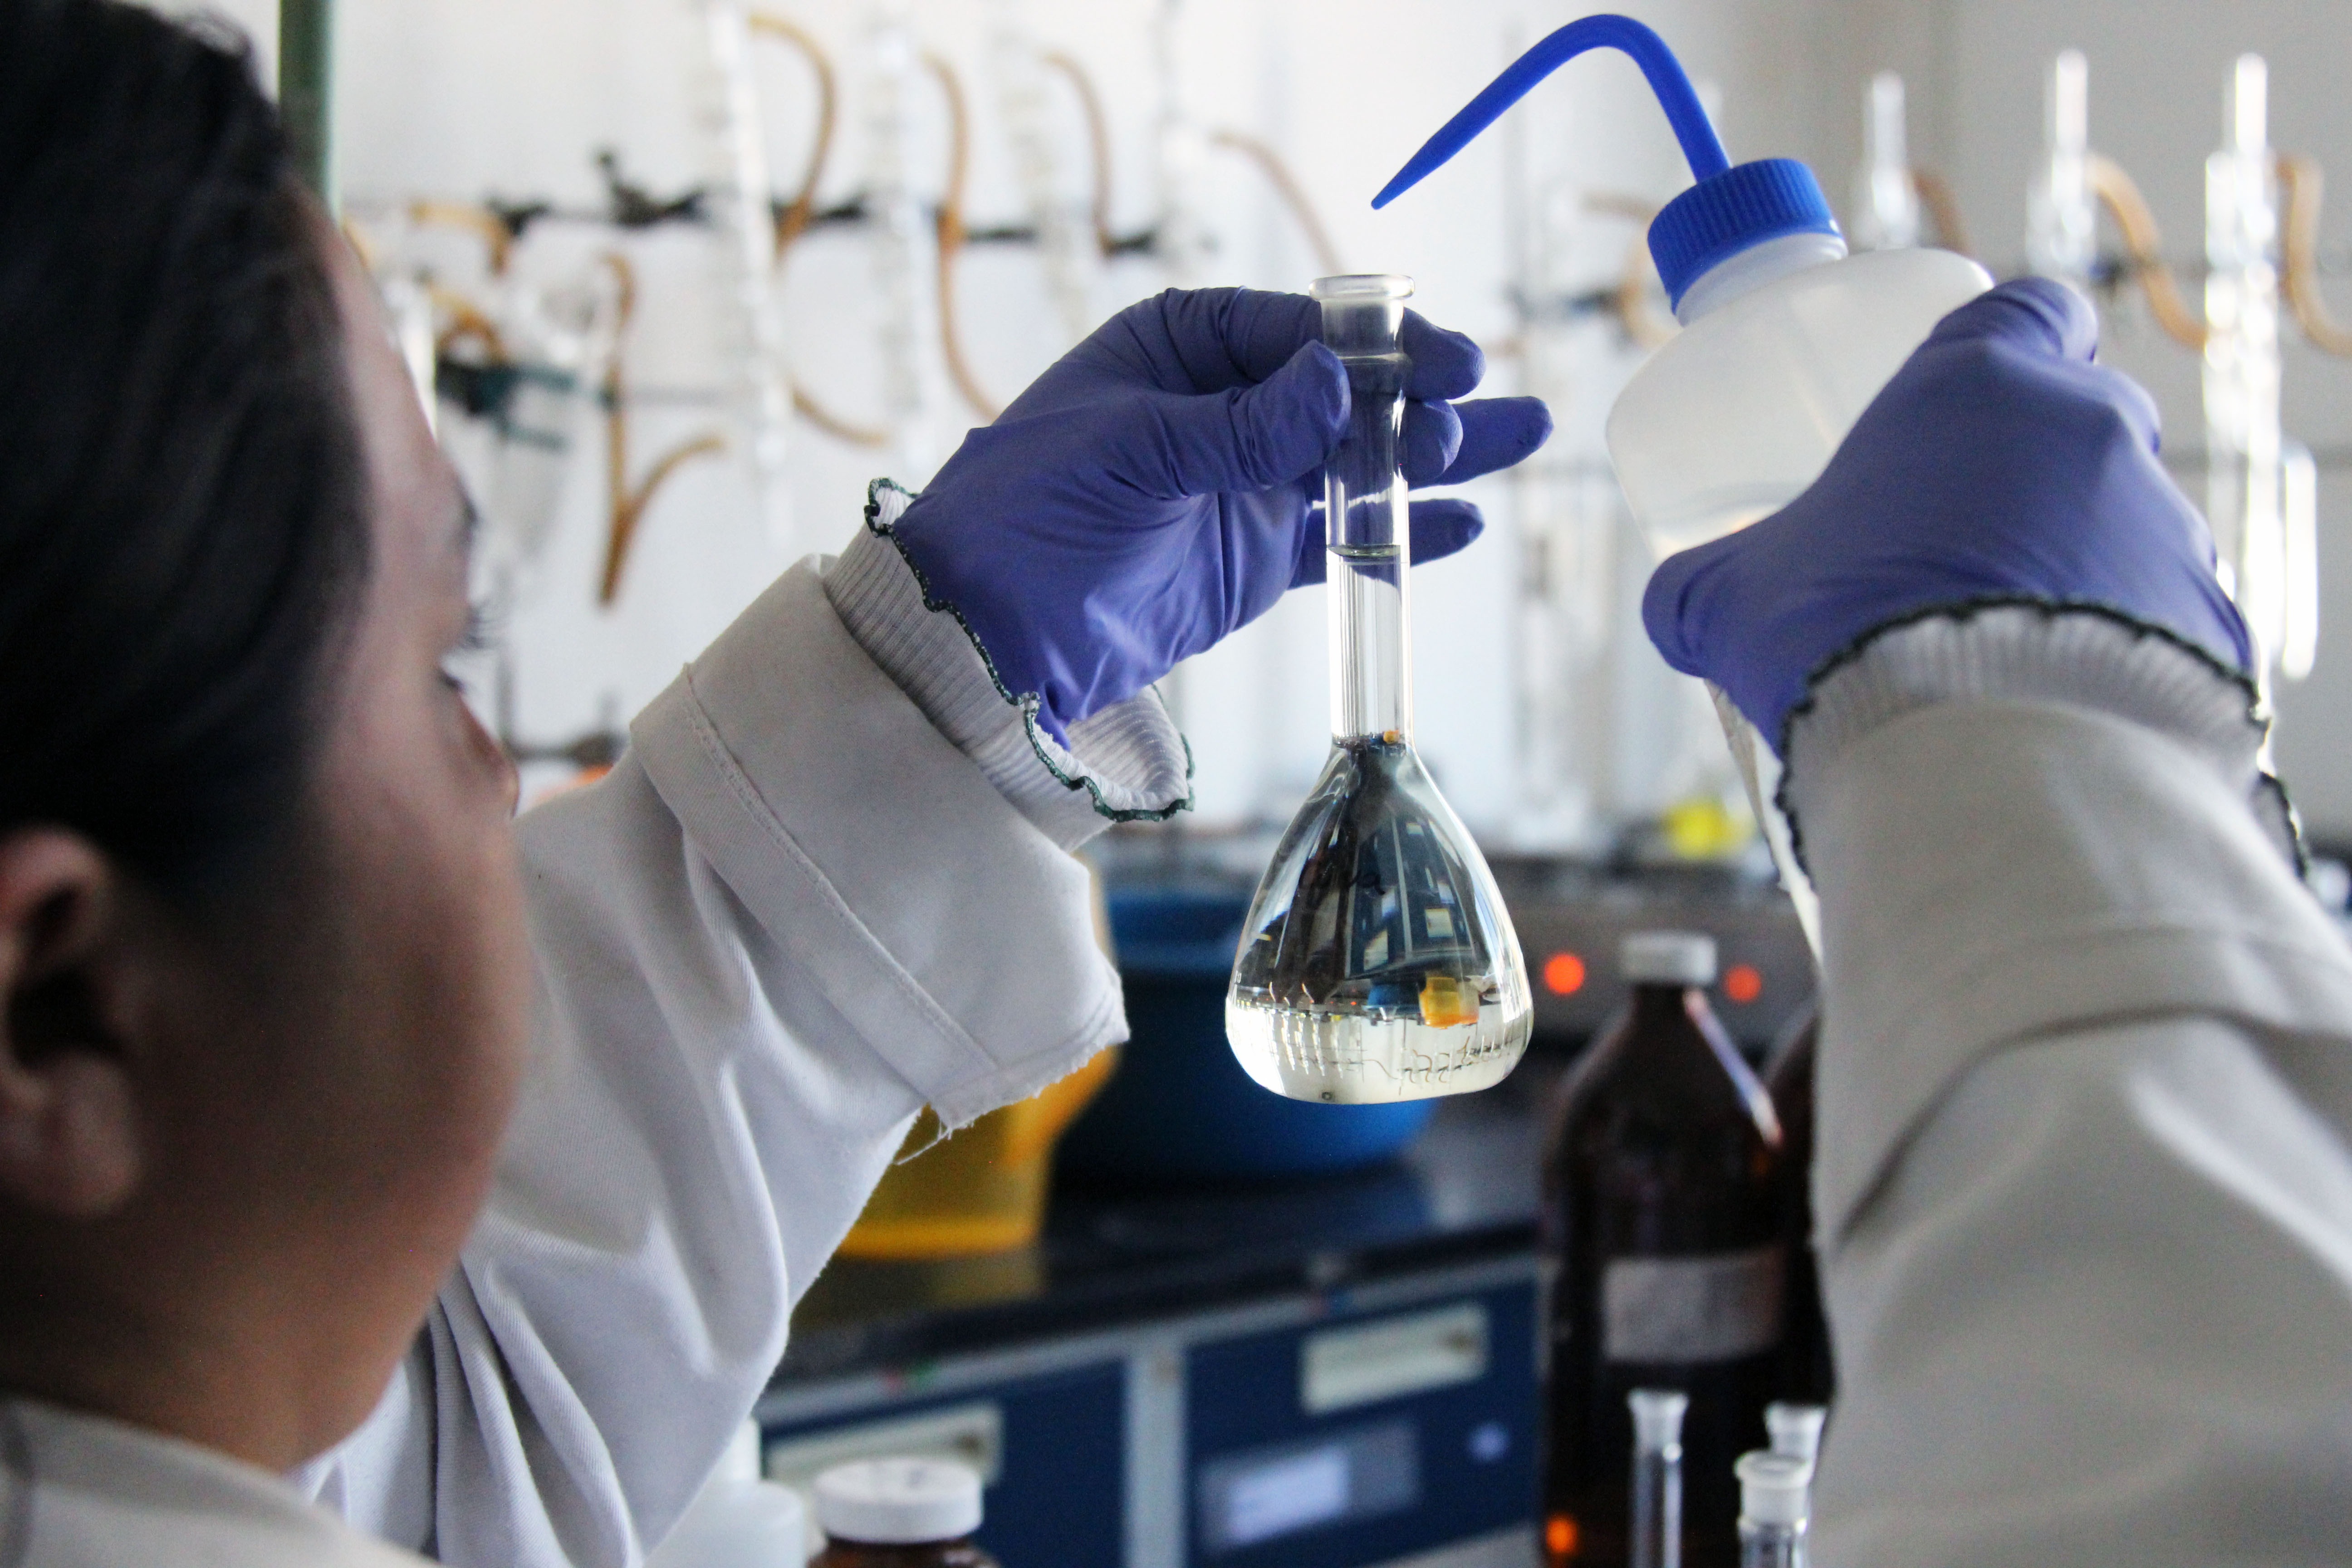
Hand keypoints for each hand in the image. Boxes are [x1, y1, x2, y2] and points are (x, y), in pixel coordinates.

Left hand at [891, 287, 1551, 739]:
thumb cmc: (1027, 514)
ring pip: (1356, 461)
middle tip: (1484, 411)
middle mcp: (1219, 408)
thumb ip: (1237, 425)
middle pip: (1341, 393)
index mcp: (1178, 347)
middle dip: (1418, 399)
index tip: (1441, 361)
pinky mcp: (1251, 560)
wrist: (987, 635)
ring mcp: (1241, 486)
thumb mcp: (1129, 451)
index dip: (1374, 347)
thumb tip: (1335, 385)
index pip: (1297, 331)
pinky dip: (1400, 532)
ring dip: (1432, 457)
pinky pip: (1340, 538)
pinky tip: (1461, 522)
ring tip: (1517, 441)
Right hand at [1642, 277, 2251, 750]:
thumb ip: (1702, 585)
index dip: (1998, 345)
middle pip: (2078, 415)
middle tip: (1951, 537)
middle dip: (2027, 467)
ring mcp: (2162, 521)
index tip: (1958, 399)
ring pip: (2120, 517)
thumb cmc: (1842, 630)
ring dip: (2070, 558)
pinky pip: (2166, 614)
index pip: (2026, 309)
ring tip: (1998, 635)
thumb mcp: (1734, 599)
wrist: (1973, 746)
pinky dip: (2118, 641)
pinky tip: (2055, 692)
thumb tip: (1675, 608)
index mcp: (1981, 380)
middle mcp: (2089, 430)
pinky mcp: (2209, 618)